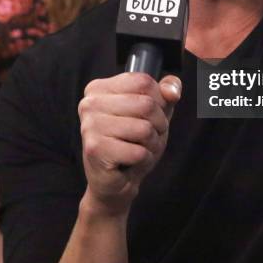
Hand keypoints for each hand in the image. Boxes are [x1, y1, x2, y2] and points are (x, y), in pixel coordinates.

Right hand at [78, 72, 180, 215]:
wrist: (116, 181)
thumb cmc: (133, 142)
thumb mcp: (155, 112)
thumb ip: (166, 93)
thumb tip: (172, 91)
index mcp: (99, 88)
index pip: (143, 81)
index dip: (159, 100)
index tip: (151, 114)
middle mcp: (90, 103)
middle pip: (146, 104)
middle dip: (158, 124)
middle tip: (147, 136)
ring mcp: (90, 126)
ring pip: (144, 128)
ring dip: (152, 143)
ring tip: (138, 148)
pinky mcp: (95, 149)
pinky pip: (139, 151)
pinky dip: (144, 159)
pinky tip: (130, 161)